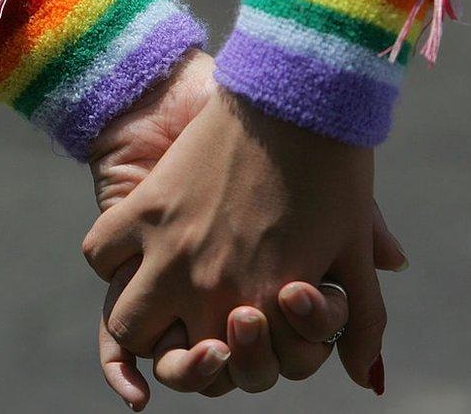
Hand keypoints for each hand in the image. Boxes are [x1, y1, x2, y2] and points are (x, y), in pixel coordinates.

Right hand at [87, 51, 405, 406]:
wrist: (295, 93)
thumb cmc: (334, 169)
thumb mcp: (352, 249)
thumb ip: (360, 320)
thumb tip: (369, 377)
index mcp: (261, 304)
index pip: (220, 372)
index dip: (215, 365)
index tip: (223, 339)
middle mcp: (208, 288)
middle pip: (165, 358)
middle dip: (173, 355)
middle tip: (186, 330)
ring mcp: (168, 250)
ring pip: (124, 321)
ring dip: (136, 321)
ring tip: (154, 301)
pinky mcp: (143, 208)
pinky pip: (101, 254)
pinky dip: (110, 260)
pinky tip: (131, 253)